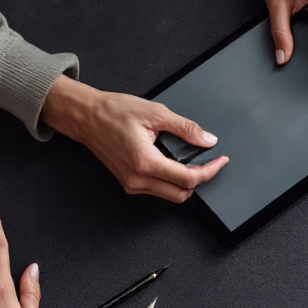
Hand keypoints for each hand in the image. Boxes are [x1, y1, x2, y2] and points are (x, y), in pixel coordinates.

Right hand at [42, 77, 226, 201]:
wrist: (87, 117)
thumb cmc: (114, 112)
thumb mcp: (156, 113)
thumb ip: (185, 128)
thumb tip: (207, 140)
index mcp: (145, 162)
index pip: (188, 179)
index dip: (209, 171)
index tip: (220, 161)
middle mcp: (137, 179)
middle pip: (181, 195)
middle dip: (199, 181)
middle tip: (209, 163)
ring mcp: (131, 183)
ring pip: (169, 195)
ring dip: (184, 183)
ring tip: (193, 163)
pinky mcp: (128, 183)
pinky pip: (156, 190)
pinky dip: (170, 181)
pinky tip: (174, 165)